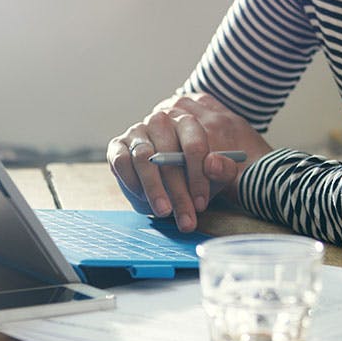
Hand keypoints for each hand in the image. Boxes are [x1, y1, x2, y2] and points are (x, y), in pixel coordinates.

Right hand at [106, 93, 271, 231]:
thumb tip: (213, 164)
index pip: (194, 145)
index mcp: (187, 123)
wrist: (167, 179)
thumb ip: (223, 170)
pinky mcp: (118, 146)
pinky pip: (121, 162)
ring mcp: (137, 132)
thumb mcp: (215, 176)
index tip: (201, 204)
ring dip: (154, 189)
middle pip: (168, 155)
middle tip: (185, 218)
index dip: (198, 177)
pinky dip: (131, 181)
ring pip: (144, 159)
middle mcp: (160, 122)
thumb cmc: (195, 175)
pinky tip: (142, 198)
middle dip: (178, 191)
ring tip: (164, 212)